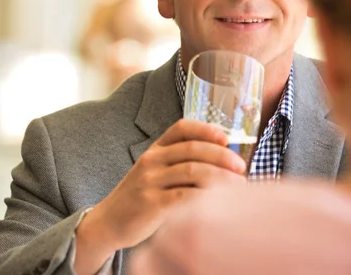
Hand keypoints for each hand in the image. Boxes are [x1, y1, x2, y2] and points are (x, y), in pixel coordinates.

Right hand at [77, 119, 245, 259]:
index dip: (206, 129)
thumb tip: (224, 163)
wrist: (108, 222)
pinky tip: (220, 203)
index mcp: (154, 149)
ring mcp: (150, 181)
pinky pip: (186, 195)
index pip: (181, 128)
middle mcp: (151, 160)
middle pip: (193, 149)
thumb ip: (179, 165)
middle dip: (222, 156)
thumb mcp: (154, 173)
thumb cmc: (140, 198)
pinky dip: (207, 197)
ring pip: (193, 171)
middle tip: (241, 168)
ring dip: (222, 177)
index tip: (227, 138)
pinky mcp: (151, 203)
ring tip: (239, 187)